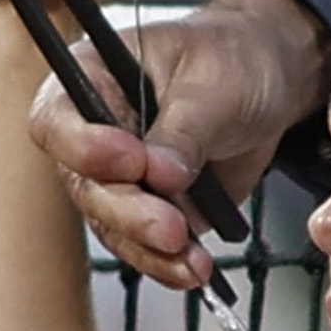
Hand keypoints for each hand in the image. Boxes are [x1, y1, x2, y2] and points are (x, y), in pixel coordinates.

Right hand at [30, 0, 330, 288]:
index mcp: (92, 78)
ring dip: (149, 249)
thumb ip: (184, 130)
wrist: (272, 84)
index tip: (133, 162)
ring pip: (111, 224)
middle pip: (84, 185)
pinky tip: (194, 270)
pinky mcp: (149, 209)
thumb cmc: (233, 59)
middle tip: (171, 227)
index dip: (85, 148)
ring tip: (193, 261)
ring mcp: (120, 177)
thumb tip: (160, 176)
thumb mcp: (214, 83)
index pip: (58, 120)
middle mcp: (95, 132)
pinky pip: (145, 245)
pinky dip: (168, 263)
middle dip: (127, 212)